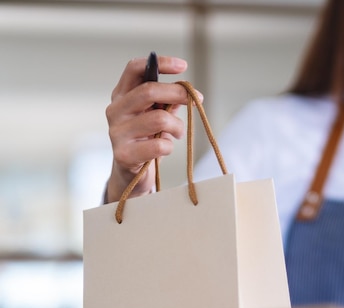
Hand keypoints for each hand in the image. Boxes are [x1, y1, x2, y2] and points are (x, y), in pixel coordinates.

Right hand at [105, 55, 202, 202]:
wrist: (130, 175)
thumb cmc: (146, 140)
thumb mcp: (155, 115)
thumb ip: (167, 101)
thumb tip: (189, 92)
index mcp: (121, 95)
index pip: (134, 68)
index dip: (159, 63)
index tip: (183, 65)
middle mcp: (115, 110)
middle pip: (149, 91)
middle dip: (178, 93)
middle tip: (196, 100)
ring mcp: (116, 133)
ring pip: (159, 118)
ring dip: (178, 126)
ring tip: (179, 132)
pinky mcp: (124, 155)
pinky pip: (159, 145)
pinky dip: (169, 146)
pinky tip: (166, 148)